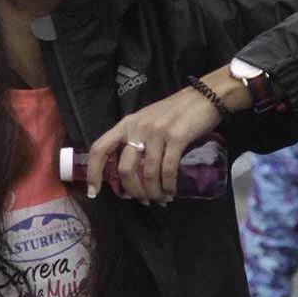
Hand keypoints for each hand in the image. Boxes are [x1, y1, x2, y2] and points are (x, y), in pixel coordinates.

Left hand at [85, 66, 248, 203]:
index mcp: (126, 124)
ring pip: (148, 173)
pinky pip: (168, 169)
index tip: (93, 192)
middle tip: (143, 201)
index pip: (100, 148)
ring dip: (154, 192)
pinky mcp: (177, 137)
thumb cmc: (174, 112)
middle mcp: (138, 127)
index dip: (93, 172)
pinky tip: (171, 191)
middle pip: (124, 168)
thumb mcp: (146, 121)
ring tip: (161, 199)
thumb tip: (128, 171)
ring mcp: (157, 132)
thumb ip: (135, 139)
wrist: (204, 96)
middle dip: (133, 191)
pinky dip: (168, 186)